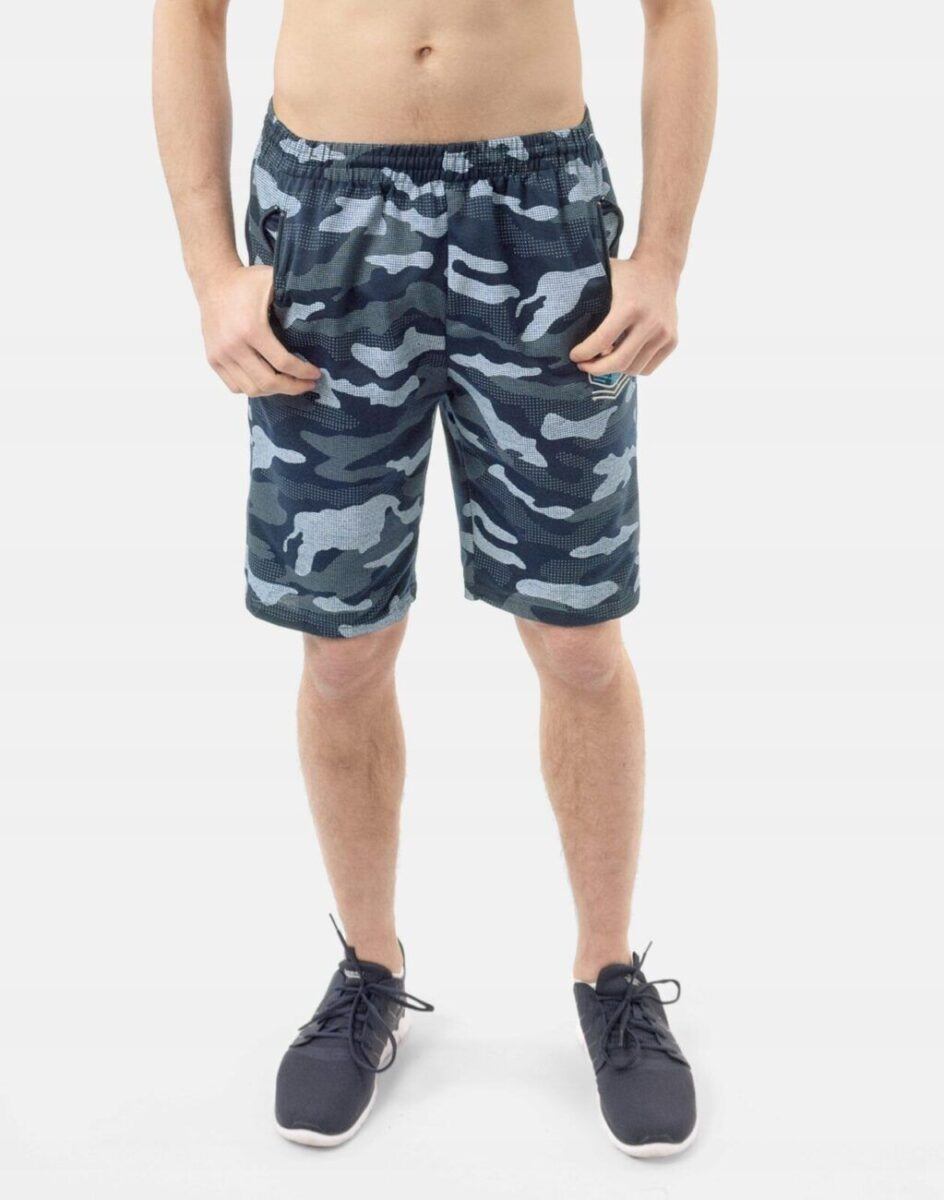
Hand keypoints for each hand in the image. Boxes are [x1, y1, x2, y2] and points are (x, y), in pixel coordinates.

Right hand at [198, 264, 319, 396]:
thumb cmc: (247, 282)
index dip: (303, 373)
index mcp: (252, 329)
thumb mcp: (273, 282)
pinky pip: (234, 386)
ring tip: (288, 383)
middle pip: (268, 382)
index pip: (283, 363)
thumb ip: (295, 298)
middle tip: (307, 384)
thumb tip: (322, 310)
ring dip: (274, 391)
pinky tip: (266, 381)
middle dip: (293, 387)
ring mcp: (220, 355)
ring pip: (251, 389)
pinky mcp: (213, 359)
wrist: (213, 281)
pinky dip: (252, 388)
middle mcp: (233, 346)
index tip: (316, 374)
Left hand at [571, 256, 678, 376]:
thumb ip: (588, 301)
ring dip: (615, 369)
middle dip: (597, 369)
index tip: (574, 356)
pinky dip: (633, 367)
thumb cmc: (626, 276)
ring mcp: (664, 333)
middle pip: (619, 362)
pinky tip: (623, 356)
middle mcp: (650, 322)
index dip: (584, 353)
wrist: (660, 269)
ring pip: (633, 368)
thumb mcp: (604, 280)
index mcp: (629, 307)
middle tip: (584, 366)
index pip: (602, 341)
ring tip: (604, 360)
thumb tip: (560, 326)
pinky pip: (648, 368)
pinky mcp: (672, 340)